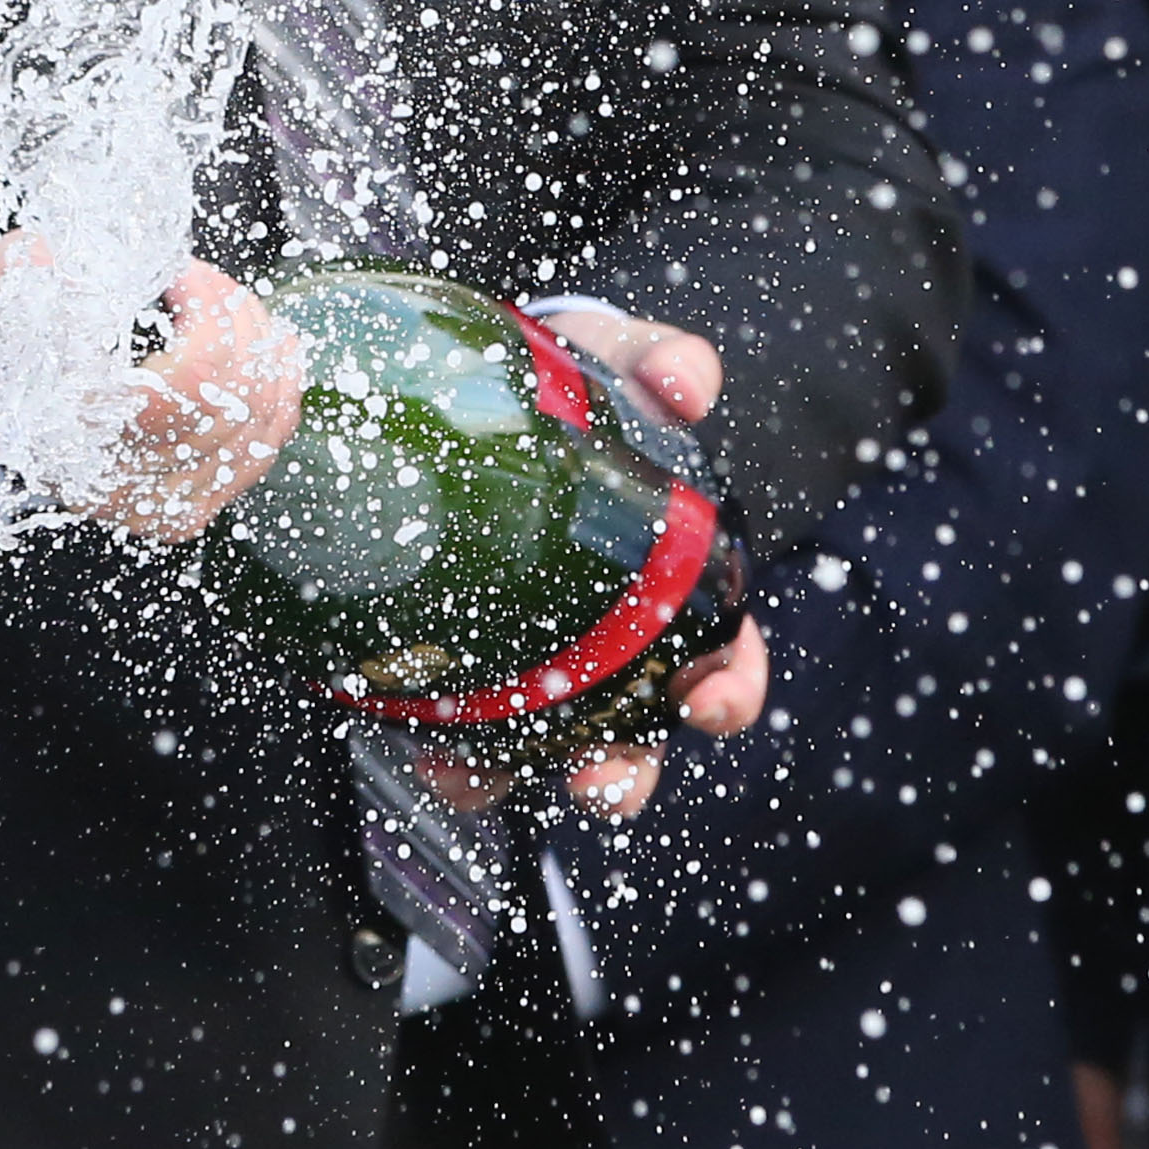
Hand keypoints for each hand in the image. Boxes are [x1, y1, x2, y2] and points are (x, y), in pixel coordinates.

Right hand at [0, 238, 303, 541]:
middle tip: (210, 282)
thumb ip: (15, 274)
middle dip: (239, 323)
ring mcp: (156, 509)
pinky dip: (277, 396)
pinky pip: (258, 454)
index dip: (208, 314)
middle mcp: (119, 489)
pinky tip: (275, 352)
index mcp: (74, 439)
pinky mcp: (183, 512)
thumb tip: (48, 258)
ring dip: (264, 355)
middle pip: (232, 403)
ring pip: (255, 430)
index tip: (181, 272)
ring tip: (243, 305)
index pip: (189, 383)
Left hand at [479, 301, 765, 818]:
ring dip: (515, 773)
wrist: (500, 376)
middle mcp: (611, 638)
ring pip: (539, 741)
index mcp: (674, 585)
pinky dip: (443, 743)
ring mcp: (535, 650)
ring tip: (480, 782)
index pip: (723, 658)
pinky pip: (455, 712)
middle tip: (602, 785)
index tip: (708, 705)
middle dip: (623, 772)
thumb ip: (665, 363)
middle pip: (635, 732)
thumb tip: (685, 383)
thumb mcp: (630, 362)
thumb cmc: (589, 385)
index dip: (727, 691)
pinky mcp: (463, 646)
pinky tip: (421, 743)